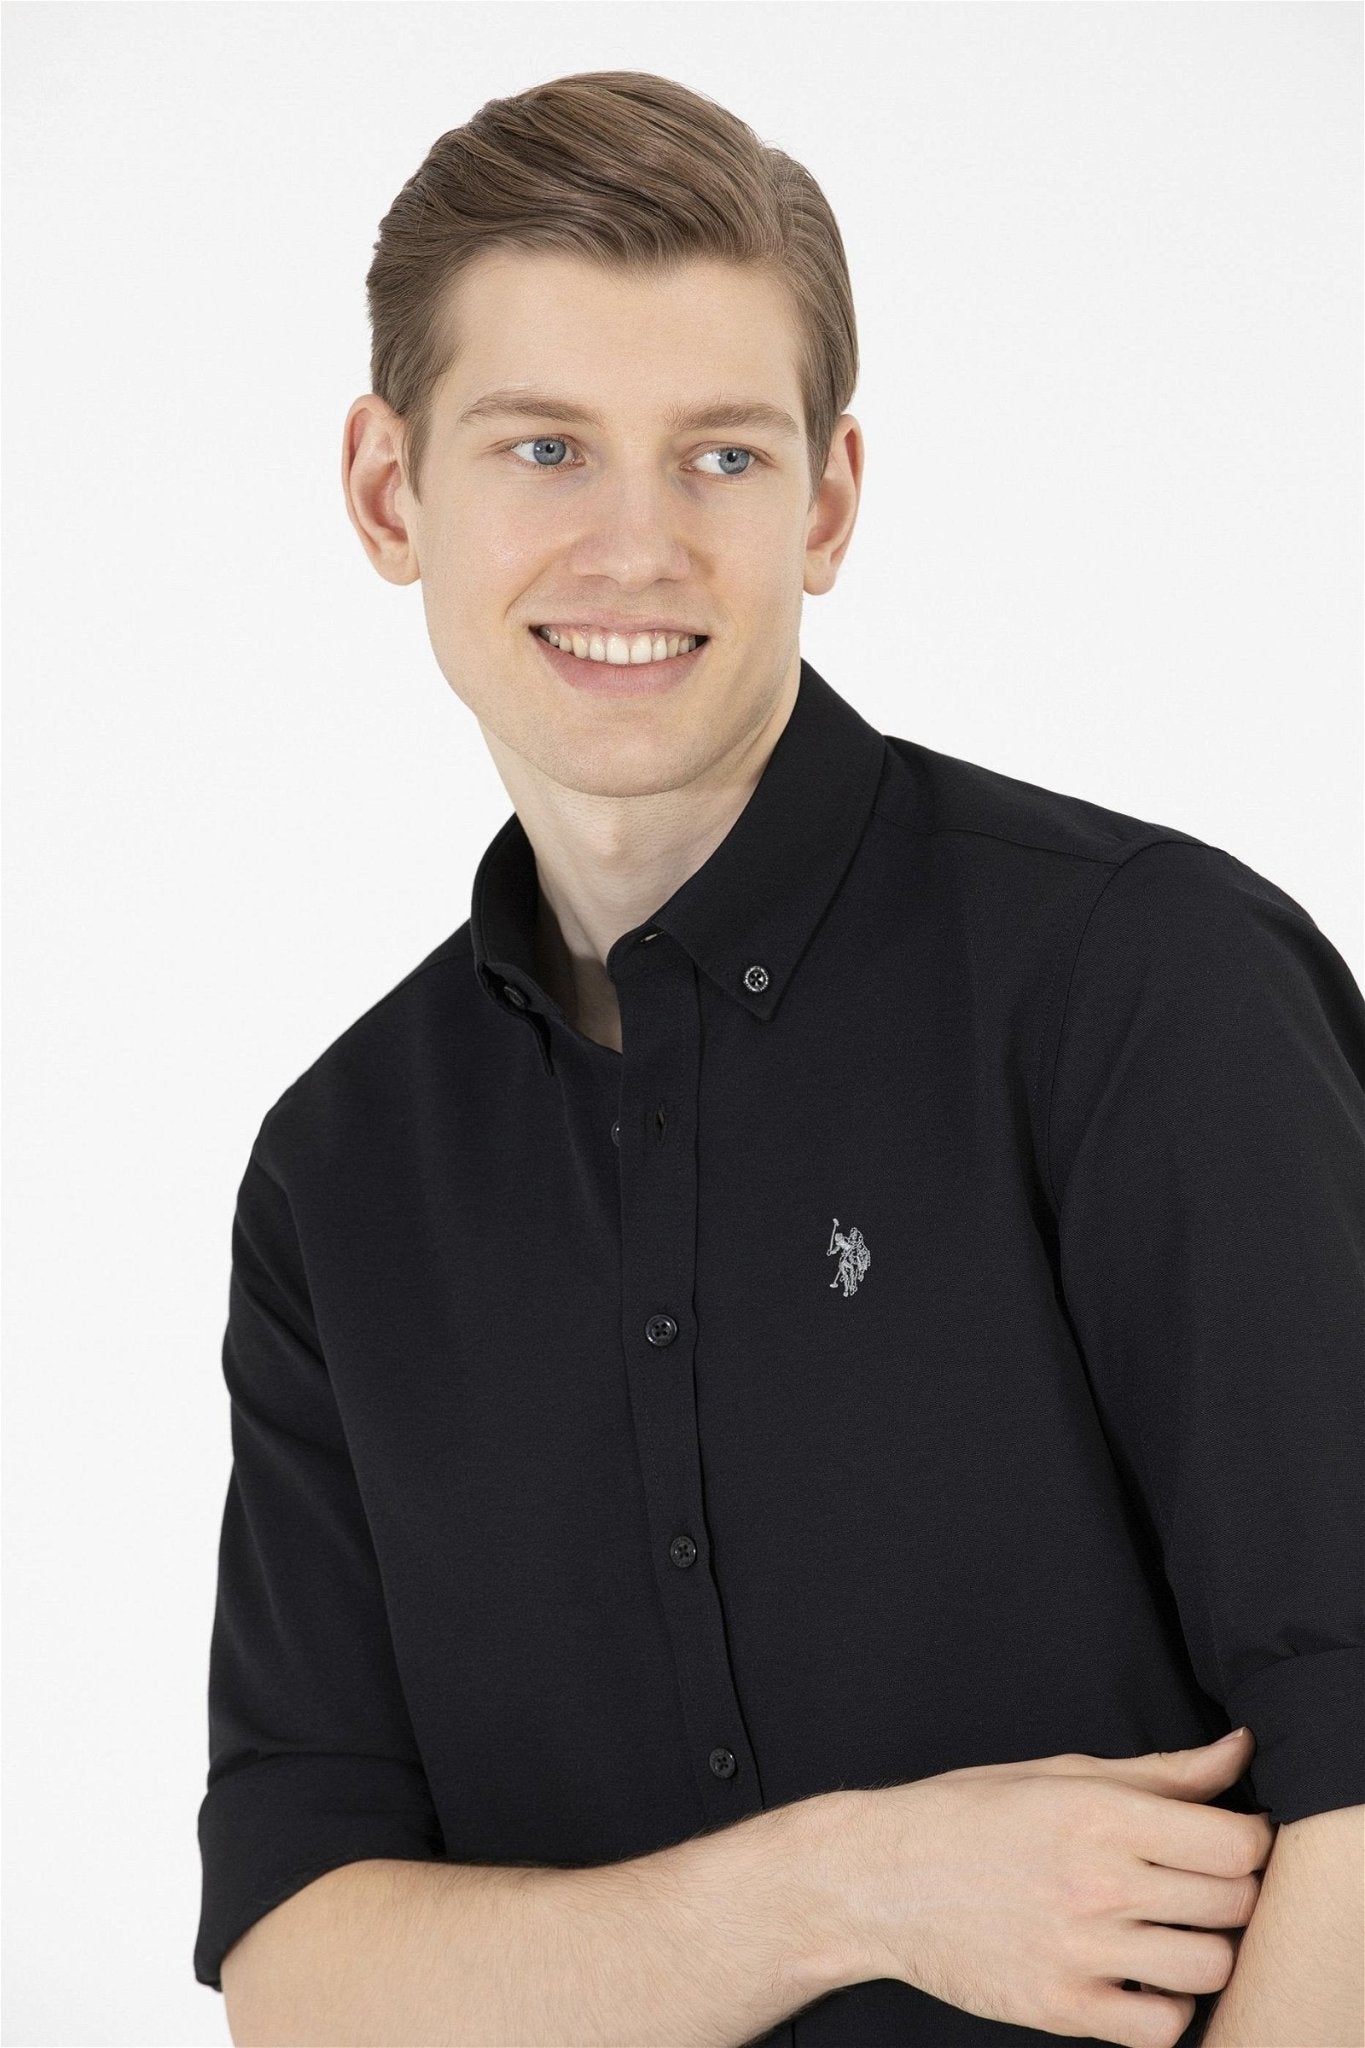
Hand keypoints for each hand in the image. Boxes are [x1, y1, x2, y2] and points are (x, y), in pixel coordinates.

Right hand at [838, 1728, 1271, 2046]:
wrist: (880, 1879)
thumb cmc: (969, 1814)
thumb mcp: (1059, 1773)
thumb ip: (1160, 1772)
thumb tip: (1238, 1750)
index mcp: (1097, 1813)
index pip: (1234, 1843)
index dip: (1250, 1839)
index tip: (1233, 1838)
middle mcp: (1095, 1882)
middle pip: (1232, 1904)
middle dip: (1234, 1891)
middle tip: (1203, 1882)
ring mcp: (1080, 1951)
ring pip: (1210, 1968)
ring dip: (1207, 1950)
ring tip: (1177, 1931)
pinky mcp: (1062, 2008)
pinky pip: (1163, 2028)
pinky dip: (1168, 2008)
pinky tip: (1144, 1977)